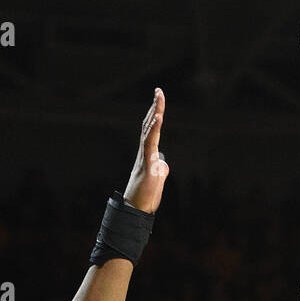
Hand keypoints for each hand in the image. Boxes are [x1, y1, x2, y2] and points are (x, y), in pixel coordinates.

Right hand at [123, 87, 168, 213]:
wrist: (136, 210)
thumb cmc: (145, 196)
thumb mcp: (157, 179)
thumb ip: (160, 169)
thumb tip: (163, 164)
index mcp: (147, 154)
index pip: (151, 129)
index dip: (155, 114)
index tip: (158, 99)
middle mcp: (144, 152)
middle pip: (149, 124)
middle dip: (155, 106)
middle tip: (158, 90)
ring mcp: (144, 157)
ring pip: (148, 130)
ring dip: (154, 113)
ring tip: (158, 98)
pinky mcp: (146, 164)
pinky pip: (150, 144)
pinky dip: (154, 129)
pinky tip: (158, 118)